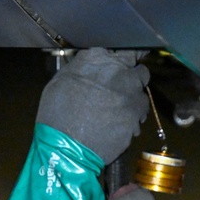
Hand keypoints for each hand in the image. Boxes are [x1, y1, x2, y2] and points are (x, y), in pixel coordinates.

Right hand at [36, 49, 149, 164]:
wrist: (66, 147)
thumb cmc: (57, 113)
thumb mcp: (61, 79)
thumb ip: (83, 66)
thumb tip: (94, 62)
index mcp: (101, 60)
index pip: (127, 51)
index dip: (129, 60)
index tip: (128, 65)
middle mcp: (121, 73)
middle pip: (141, 72)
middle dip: (134, 80)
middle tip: (121, 91)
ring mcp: (131, 96)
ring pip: (142, 95)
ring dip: (133, 102)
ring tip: (116, 113)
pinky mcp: (136, 118)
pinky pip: (140, 117)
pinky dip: (132, 120)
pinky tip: (117, 126)